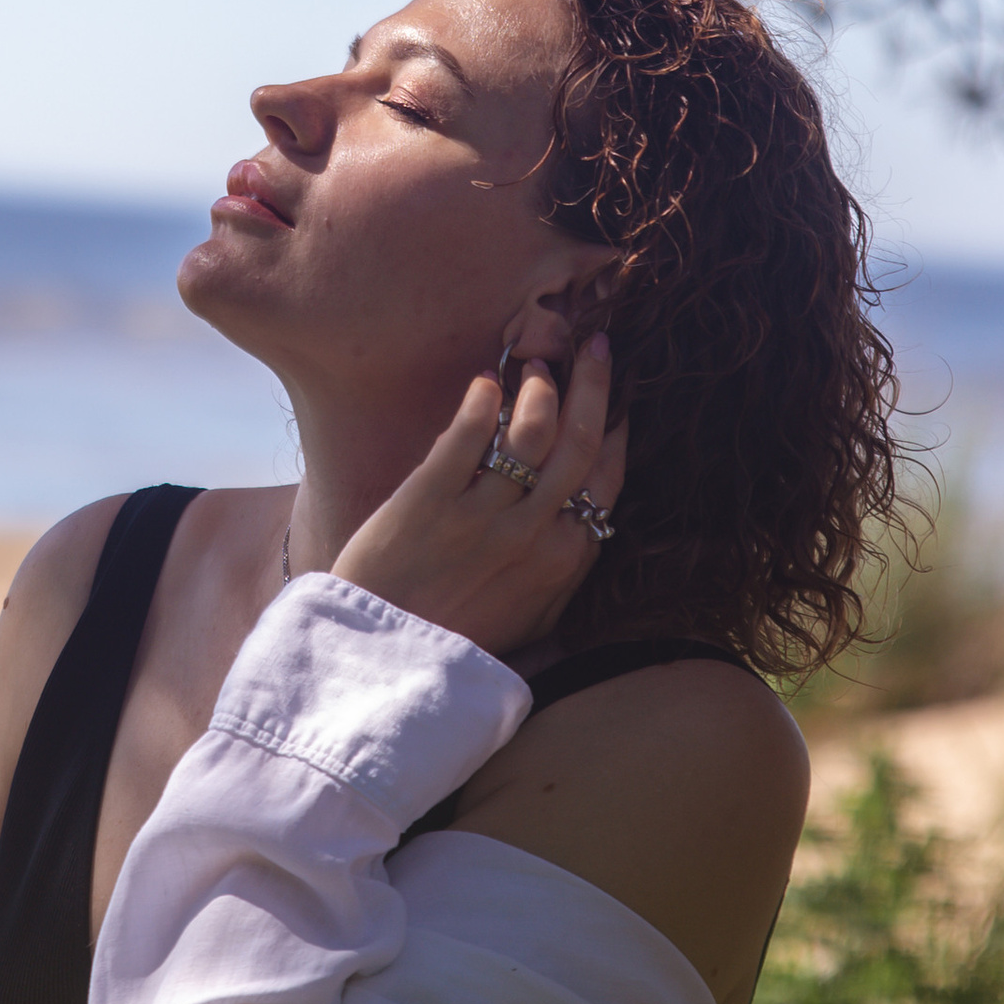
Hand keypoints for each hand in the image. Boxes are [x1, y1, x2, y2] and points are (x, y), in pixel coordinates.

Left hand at [331, 334, 625, 661]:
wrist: (387, 657)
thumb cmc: (460, 638)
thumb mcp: (534, 618)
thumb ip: (565, 571)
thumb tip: (591, 526)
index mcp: (564, 559)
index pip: (606, 476)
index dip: (614, 427)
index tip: (616, 397)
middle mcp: (533, 534)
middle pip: (578, 441)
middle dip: (594, 385)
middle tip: (596, 345)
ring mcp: (481, 516)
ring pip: (530, 432)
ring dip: (539, 388)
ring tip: (533, 365)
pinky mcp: (429, 502)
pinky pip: (465, 439)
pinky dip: (480, 403)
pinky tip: (485, 381)